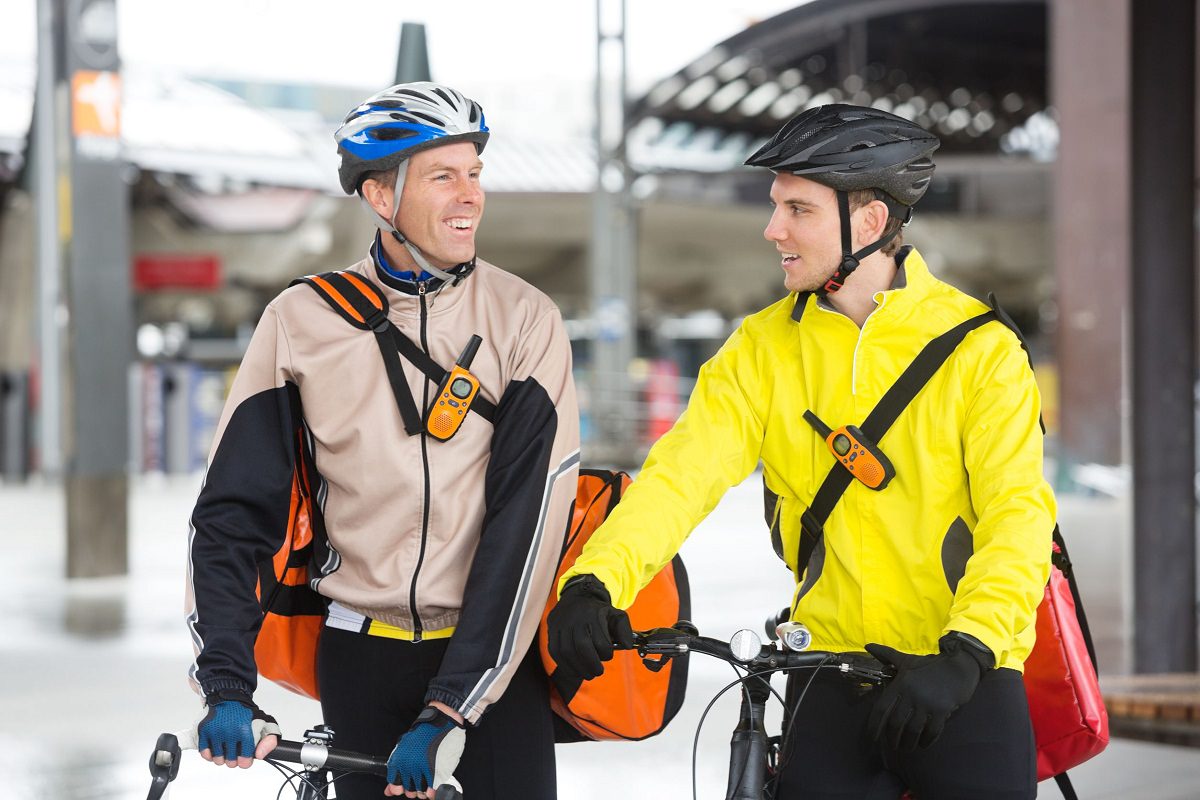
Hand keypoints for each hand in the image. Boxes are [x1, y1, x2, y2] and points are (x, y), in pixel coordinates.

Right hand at [196, 689, 279, 767]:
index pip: (245, 759)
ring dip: (222, 759)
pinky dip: (210, 755)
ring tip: (226, 751)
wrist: (228, 697)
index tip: (245, 759)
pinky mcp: (204, 730)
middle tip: (235, 753)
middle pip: (231, 762)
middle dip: (234, 760)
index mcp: (244, 730)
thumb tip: (260, 755)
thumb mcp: (265, 723)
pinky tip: (216, 749)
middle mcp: (229, 731)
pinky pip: (205, 753)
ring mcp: (215, 731)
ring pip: (218, 759)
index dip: (245, 762)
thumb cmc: (245, 713)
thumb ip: (270, 740)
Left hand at [386, 705, 465, 797]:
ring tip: (430, 777)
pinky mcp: (437, 773)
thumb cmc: (425, 732)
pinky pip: (433, 791)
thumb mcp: (404, 748)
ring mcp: (423, 771)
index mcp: (398, 761)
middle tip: (421, 777)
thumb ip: (396, 771)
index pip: (395, 787)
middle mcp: (409, 767)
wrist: (443, 720)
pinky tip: (435, 783)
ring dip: (426, 789)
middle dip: (415, 788)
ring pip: (422, 792)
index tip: (407, 784)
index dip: (402, 787)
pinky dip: (434, 791)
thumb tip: (389, 791)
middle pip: (410, 791)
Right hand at [546, 574, 634, 679]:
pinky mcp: (552, 632)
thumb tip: (627, 646)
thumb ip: (625, 630)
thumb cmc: (598, 612)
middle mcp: (575, 620)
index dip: (606, 653)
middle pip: (582, 647)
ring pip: (567, 651)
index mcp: (593, 616)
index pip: (601, 642)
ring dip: (578, 668)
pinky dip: (565, 665)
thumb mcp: (616, 615)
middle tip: (597, 672)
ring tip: (587, 674)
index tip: (608, 655)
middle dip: (591, 664)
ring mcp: (561, 625)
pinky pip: (555, 652)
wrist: (577, 597)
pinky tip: (574, 670)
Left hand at [865, 633, 993, 751]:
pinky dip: (926, 741)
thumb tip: (868, 646)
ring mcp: (927, 703)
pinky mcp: (942, 711)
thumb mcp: (906, 660)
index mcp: (900, 684)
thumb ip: (886, 655)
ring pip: (912, 730)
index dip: (874, 725)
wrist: (958, 667)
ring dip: (908, 742)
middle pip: (896, 723)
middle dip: (892, 737)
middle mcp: (911, 695)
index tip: (872, 737)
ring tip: (906, 747)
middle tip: (892, 745)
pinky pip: (931, 731)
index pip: (882, 708)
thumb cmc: (929, 666)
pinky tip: (923, 744)